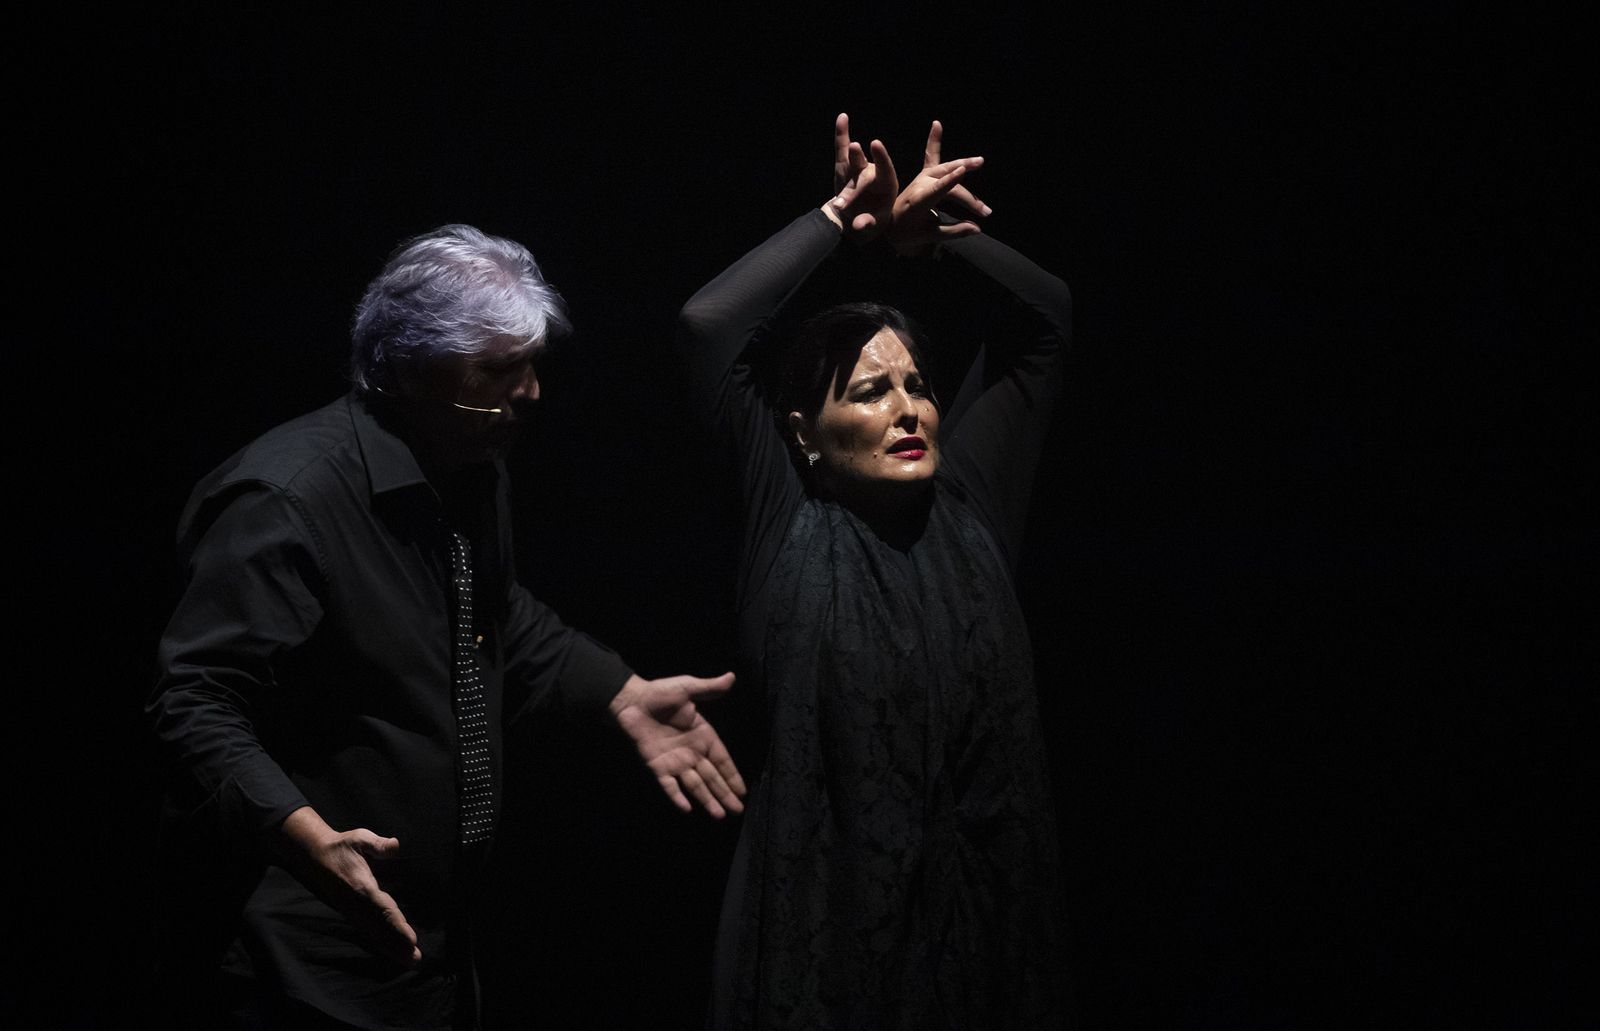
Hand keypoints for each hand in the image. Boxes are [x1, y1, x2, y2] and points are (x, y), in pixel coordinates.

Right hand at [275, 806, 420, 967]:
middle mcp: (357, 904)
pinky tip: (392, 953)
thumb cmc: (342, 846)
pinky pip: (368, 931)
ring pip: (374, 933)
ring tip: (409, 961)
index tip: (411, 938)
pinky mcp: (351, 914)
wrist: (315, 856)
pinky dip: (381, 944)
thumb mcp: (360, 838)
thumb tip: (395, 846)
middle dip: (398, 944)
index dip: (397, 925)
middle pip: (381, 928)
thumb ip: (378, 844)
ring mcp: (352, 911)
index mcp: (362, 886)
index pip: (383, 909)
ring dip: (391, 948)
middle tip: (415, 959)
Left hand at [609, 672, 746, 816]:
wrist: (631, 701)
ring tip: (719, 815)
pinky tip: (687, 808)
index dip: (732, 775)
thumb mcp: (687, 687)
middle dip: (725, 793)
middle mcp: (692, 752)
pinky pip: (669, 784)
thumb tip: (731, 677)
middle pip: (712, 777)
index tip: (743, 790)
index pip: (722, 759)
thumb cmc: (660, 693)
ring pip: (695, 784)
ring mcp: (675, 761)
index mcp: (703, 735)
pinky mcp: (657, 766)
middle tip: (738, 810)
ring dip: (707, 799)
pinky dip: (677, 796)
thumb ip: (709, 688)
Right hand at [822, 112, 899, 238]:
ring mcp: (858, 168)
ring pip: (855, 159)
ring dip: (854, 153)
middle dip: (856, 185)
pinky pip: (842, 149)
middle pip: (866, 171)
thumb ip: (866, 223)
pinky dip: (841, 134)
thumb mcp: (872, 224)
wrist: (855, 218)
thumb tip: (858, 226)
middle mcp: (873, 172)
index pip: (885, 170)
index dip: (881, 157)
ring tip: (853, 145)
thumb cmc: (870, 219)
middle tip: (850, 182)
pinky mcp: (844, 166)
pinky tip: (842, 117)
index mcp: (887, 185)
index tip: (876, 144)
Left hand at [885, 121, 986, 254]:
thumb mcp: (930, 235)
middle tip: (984, 210)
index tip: (961, 171)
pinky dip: (934, 140)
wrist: (889, 225)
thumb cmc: (908, 232)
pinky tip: (936, 124)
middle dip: (967, 197)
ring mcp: (922, 178)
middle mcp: (920, 186)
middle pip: (949, 186)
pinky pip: (930, 155)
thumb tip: (977, 228)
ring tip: (979, 162)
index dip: (949, 180)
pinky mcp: (924, 174)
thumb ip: (954, 231)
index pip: (936, 190)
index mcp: (918, 202)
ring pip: (946, 169)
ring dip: (963, 164)